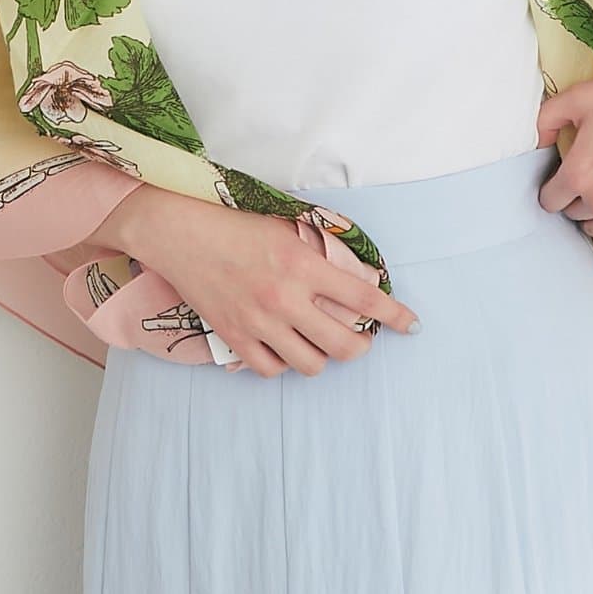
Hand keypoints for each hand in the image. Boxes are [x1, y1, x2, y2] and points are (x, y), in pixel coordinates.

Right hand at [96, 184, 422, 377]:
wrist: (180, 231)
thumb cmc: (236, 223)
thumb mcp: (287, 228)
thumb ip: (322, 253)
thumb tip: (359, 279)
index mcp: (303, 265)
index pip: (364, 299)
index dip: (395, 316)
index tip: (412, 325)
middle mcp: (285, 298)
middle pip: (344, 345)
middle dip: (362, 345)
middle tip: (361, 337)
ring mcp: (258, 322)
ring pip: (311, 365)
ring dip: (323, 355)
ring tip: (319, 340)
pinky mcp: (233, 336)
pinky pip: (271, 369)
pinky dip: (284, 362)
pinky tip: (284, 346)